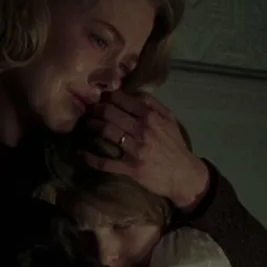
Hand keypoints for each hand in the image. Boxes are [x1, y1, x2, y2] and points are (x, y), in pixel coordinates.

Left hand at [82, 91, 209, 210]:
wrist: (184, 174)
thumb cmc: (175, 145)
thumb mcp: (169, 120)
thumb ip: (153, 104)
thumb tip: (133, 92)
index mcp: (151, 116)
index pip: (122, 99)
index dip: (107, 97)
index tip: (100, 98)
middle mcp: (142, 130)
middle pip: (110, 113)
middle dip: (96, 110)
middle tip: (90, 111)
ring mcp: (135, 150)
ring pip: (106, 132)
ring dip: (92, 127)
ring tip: (87, 126)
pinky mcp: (130, 168)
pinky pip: (105, 162)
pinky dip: (90, 158)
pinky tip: (82, 153)